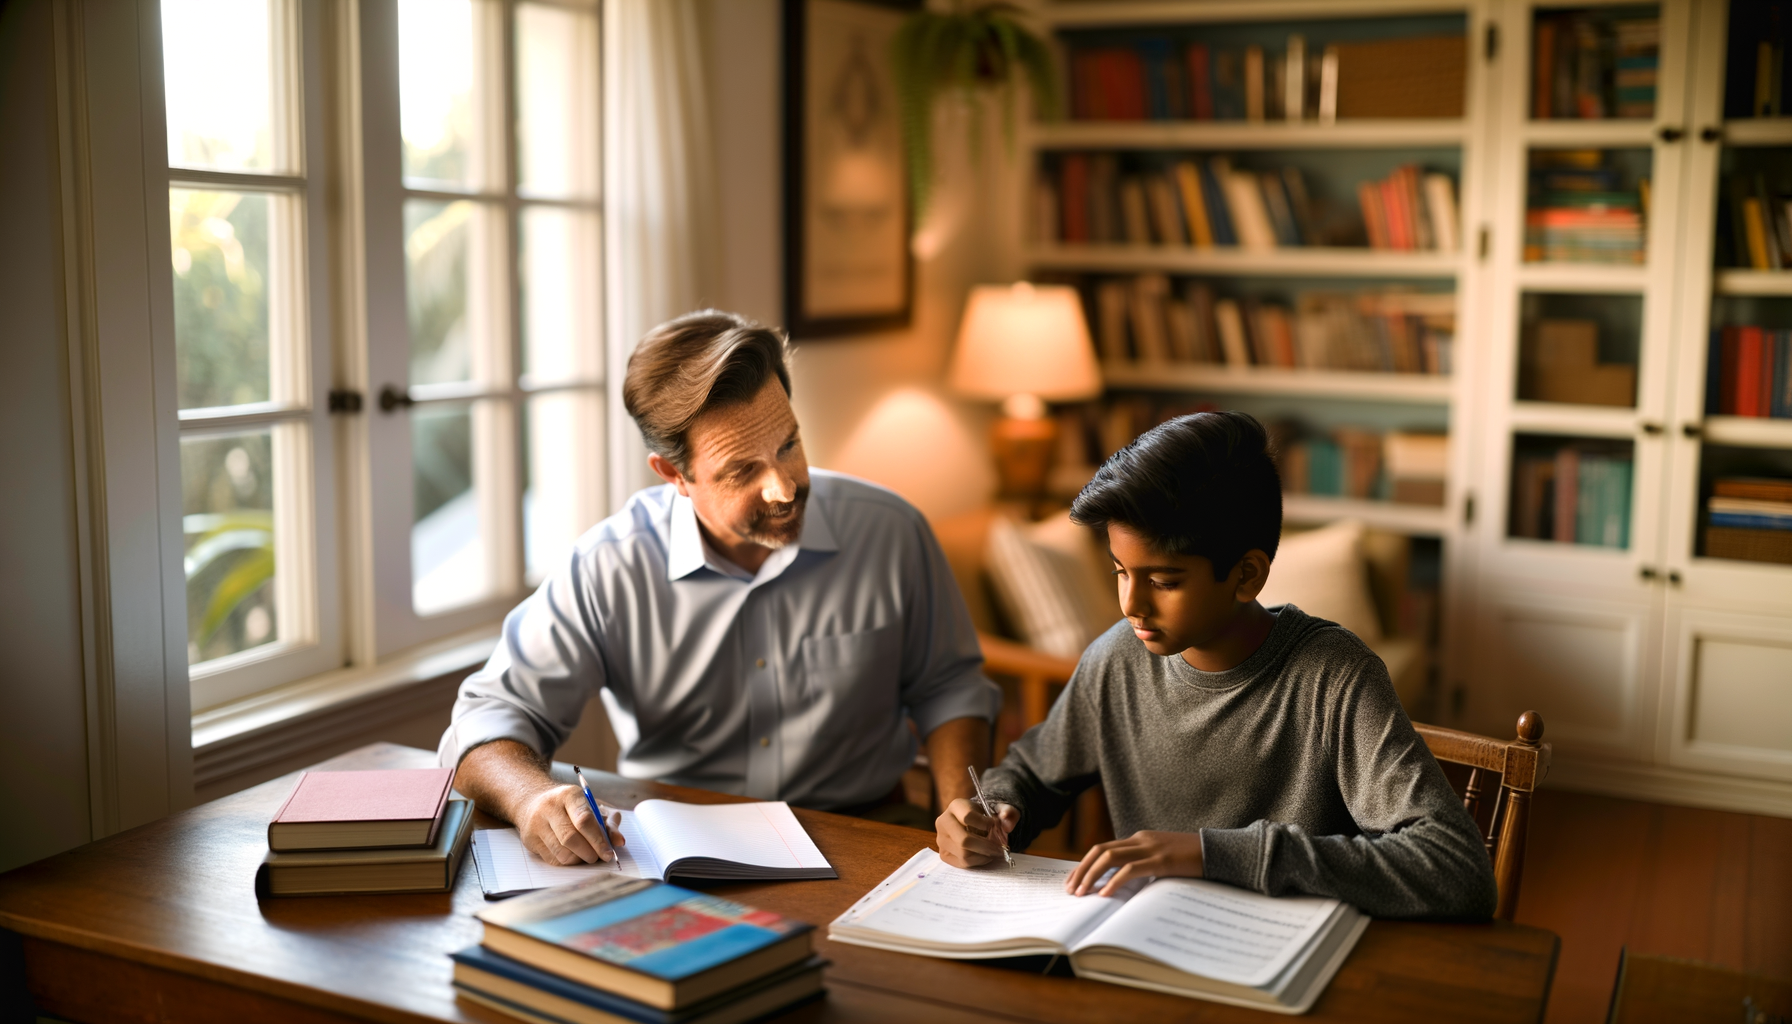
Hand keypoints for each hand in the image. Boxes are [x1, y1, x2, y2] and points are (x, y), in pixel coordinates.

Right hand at [513, 784, 627, 864]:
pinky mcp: (530, 840)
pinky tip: (574, 856)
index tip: (609, 852)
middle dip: (590, 852)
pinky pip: (552, 859)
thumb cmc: (570, 806)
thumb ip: (609, 823)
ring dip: (579, 860)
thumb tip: (619, 841)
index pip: (584, 819)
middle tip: (600, 857)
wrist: (533, 801)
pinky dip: (568, 862)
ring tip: (588, 856)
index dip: (598, 839)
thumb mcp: (592, 806)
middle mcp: (549, 808)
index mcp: (569, 795)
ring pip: (561, 852)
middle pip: (571, 838)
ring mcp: (536, 824)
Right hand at [936, 797, 1018, 868]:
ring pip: (964, 854)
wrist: (976, 824)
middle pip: (964, 840)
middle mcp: (943, 822)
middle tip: (1001, 848)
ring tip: (994, 851)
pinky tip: (986, 855)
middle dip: (986, 846)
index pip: (968, 817)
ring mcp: (941, 839)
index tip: (995, 826)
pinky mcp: (944, 854)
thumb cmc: (987, 816)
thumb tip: (1007, 825)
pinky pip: (963, 862)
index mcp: (956, 806)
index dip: (985, 824)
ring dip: (984, 855)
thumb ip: (1008, 813)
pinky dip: (978, 861)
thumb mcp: (1000, 809)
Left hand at [1065, 830, 1202, 896]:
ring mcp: (1150, 848)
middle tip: (1071, 889)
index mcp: (1139, 839)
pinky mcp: (1161, 861)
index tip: (1073, 880)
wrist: (1219, 851)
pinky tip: (1105, 894)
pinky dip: (1114, 882)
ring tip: (1082, 893)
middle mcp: (1140, 840)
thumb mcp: (1162, 859)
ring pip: (1110, 858)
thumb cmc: (1192, 859)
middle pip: (1099, 851)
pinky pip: (1130, 870)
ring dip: (1092, 876)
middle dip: (1081, 870)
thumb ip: (1143, 865)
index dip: (1084, 864)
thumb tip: (1121, 885)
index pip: (1102, 848)